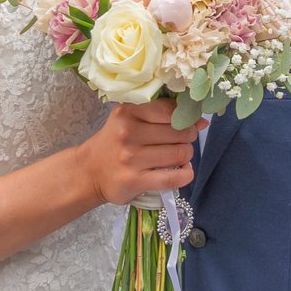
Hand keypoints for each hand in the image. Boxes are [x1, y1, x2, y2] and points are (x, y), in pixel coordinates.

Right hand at [80, 100, 197, 206]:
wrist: (89, 171)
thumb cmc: (115, 141)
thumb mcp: (130, 118)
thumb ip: (162, 114)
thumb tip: (202, 121)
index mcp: (128, 112)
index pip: (171, 110)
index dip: (185, 117)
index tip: (186, 123)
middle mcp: (128, 133)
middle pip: (180, 132)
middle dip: (187, 137)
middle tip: (180, 141)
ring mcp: (131, 158)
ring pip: (181, 153)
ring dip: (186, 156)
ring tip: (177, 156)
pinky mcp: (135, 181)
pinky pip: (174, 177)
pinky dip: (185, 174)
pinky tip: (182, 171)